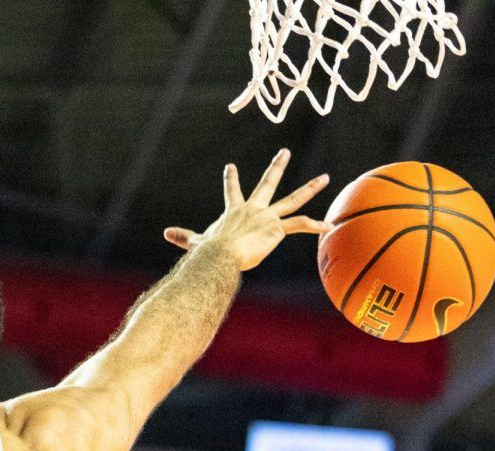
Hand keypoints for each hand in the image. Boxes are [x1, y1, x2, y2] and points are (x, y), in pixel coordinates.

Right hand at [164, 149, 330, 271]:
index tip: (232, 166)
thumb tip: (165, 233)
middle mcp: (253, 209)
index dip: (231, 178)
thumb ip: (183, 236)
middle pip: (268, 182)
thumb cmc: (208, 252)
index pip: (232, 190)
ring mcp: (267, 217)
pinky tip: (328, 225)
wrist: (219, 256)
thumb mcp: (195, 242)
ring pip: (293, 199)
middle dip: (277, 165)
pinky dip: (315, 224)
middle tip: (285, 152)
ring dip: (310, 187)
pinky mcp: (277, 229)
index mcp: (234, 211)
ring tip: (325, 178)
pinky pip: (301, 224)